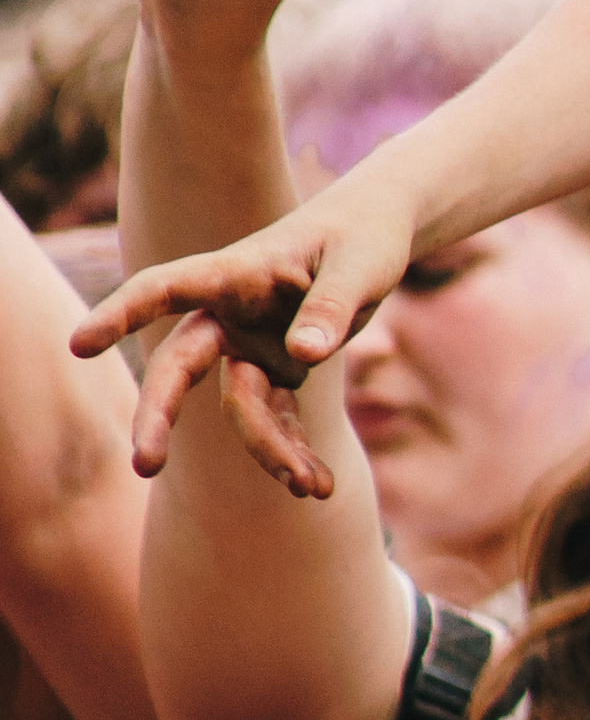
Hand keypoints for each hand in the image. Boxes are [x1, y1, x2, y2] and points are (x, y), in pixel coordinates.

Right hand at [73, 168, 423, 496]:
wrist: (380, 233)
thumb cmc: (366, 236)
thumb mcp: (362, 264)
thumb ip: (332, 305)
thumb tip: (300, 358)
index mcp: (240, 271)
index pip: (168, 286)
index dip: (124, 313)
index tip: (80, 343)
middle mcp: (232, 312)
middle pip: (180, 363)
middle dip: (160, 414)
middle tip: (145, 465)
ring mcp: (248, 345)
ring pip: (238, 407)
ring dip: (269, 449)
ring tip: (310, 487)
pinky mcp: (274, 371)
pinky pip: (273, 420)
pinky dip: (295, 451)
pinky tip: (319, 485)